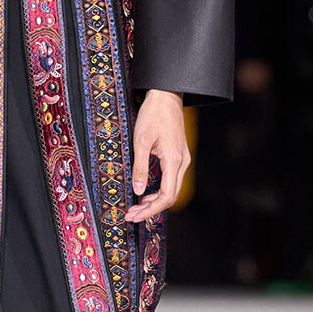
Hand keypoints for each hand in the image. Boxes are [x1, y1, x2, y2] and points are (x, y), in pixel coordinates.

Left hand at [126, 89, 188, 222]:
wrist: (166, 96)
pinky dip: (158, 190)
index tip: (134, 215)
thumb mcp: (141, 141)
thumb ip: (140, 167)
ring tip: (136, 207)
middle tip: (131, 215)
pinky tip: (146, 192)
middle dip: (150, 209)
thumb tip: (138, 190)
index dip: (150, 210)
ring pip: (171, 189)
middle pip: (170, 197)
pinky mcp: (177, 156)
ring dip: (154, 201)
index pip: (166, 197)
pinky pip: (170, 180)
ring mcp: (181, 160)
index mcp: (174, 161)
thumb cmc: (153, 115)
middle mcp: (181, 163)